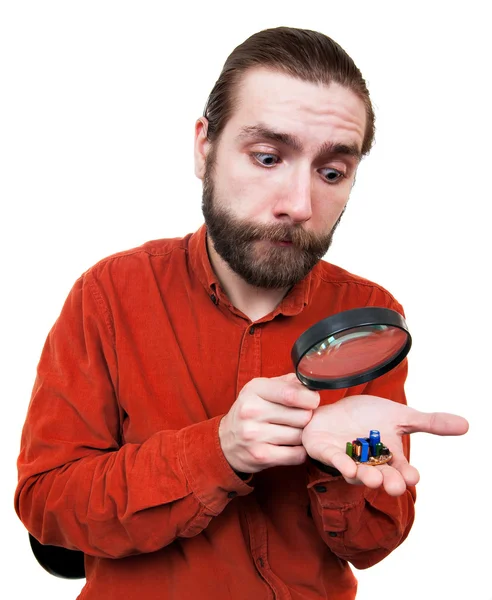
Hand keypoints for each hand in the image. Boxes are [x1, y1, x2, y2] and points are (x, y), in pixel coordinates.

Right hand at [219, 373, 319, 472]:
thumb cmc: (250, 411)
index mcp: (254, 390)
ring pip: (300, 436)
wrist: (226, 441)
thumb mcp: (260, 389)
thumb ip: (286, 383)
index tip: (312, 401)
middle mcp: (252, 411)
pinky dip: (299, 452)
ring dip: (302, 436)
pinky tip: (291, 446)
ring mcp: (255, 435)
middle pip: (302, 416)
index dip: (310, 398)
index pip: (292, 393)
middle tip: (298, 419)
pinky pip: (297, 455)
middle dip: (306, 417)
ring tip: (292, 432)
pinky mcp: (261, 456)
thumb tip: (310, 384)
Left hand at [302, 394, 468, 495]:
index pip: (401, 469)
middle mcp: (367, 463)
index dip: (406, 475)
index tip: (413, 477)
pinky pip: (333, 460)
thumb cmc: (367, 416)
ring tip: (373, 478)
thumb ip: (430, 422)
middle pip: (380, 476)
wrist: (335, 406)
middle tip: (395, 486)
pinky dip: (340, 464)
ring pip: (356, 473)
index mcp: (387, 457)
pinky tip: (347, 468)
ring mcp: (345, 459)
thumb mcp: (401, 416)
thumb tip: (466, 425)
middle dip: (388, 482)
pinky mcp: (324, 450)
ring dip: (364, 477)